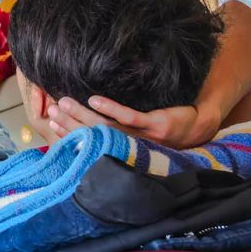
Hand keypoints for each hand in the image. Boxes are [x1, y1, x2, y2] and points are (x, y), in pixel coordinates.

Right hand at [48, 96, 200, 148]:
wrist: (199, 126)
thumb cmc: (162, 128)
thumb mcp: (137, 134)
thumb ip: (115, 128)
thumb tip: (87, 119)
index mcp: (123, 150)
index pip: (90, 143)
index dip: (69, 134)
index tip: (51, 123)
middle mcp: (130, 147)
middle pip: (94, 135)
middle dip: (70, 123)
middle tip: (52, 111)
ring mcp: (142, 137)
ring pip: (106, 127)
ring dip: (82, 116)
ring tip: (64, 102)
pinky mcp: (156, 125)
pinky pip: (130, 117)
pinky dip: (111, 109)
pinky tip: (94, 100)